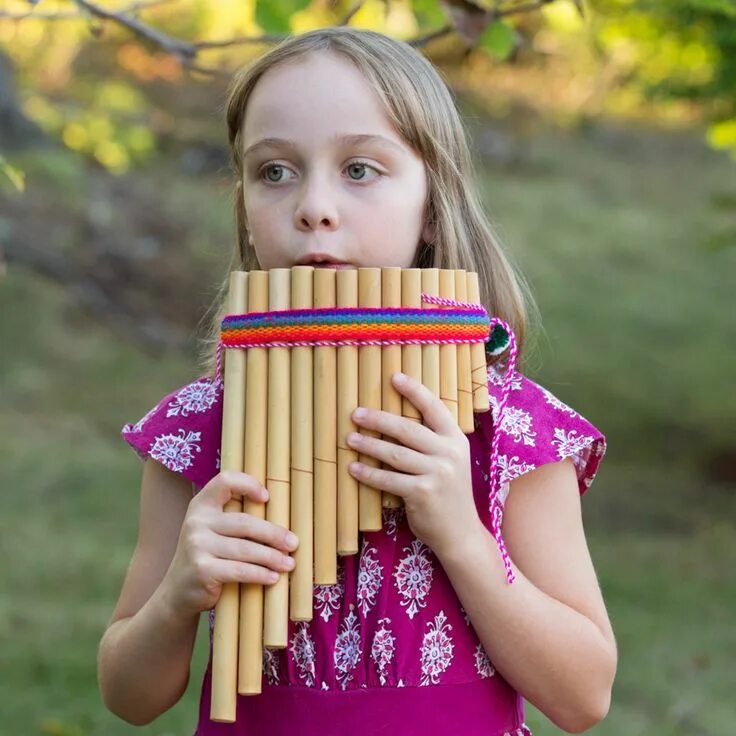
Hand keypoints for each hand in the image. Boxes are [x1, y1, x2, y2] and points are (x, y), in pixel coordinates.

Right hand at [160, 471, 299, 616]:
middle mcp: (196, 522)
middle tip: (293, 543)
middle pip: (245, 522)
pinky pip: (239, 570)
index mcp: (201, 505)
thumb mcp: (212, 530)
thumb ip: (234, 518)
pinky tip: (273, 578)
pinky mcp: (202, 570)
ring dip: (272, 557)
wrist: (177, 593)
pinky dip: (260, 574)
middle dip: (274, 534)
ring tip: (289, 563)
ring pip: (245, 549)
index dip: (248, 484)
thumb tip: (281, 519)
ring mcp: (197, 546)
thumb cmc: (207, 557)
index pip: (225, 481)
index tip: (267, 498)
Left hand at [346, 372, 481, 557]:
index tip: (394, 377)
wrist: (461, 533)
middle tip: (356, 414)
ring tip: (350, 439)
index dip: (414, 391)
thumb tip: (395, 421)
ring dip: (368, 445)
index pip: (434, 407)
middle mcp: (449, 453)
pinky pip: (388, 479)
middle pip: (407, 429)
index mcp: (456, 439)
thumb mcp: (449, 461)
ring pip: (394, 453)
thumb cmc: (448, 494)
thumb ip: (432, 442)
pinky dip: (368, 474)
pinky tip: (354, 468)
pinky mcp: (423, 493)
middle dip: (378, 419)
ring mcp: (438, 473)